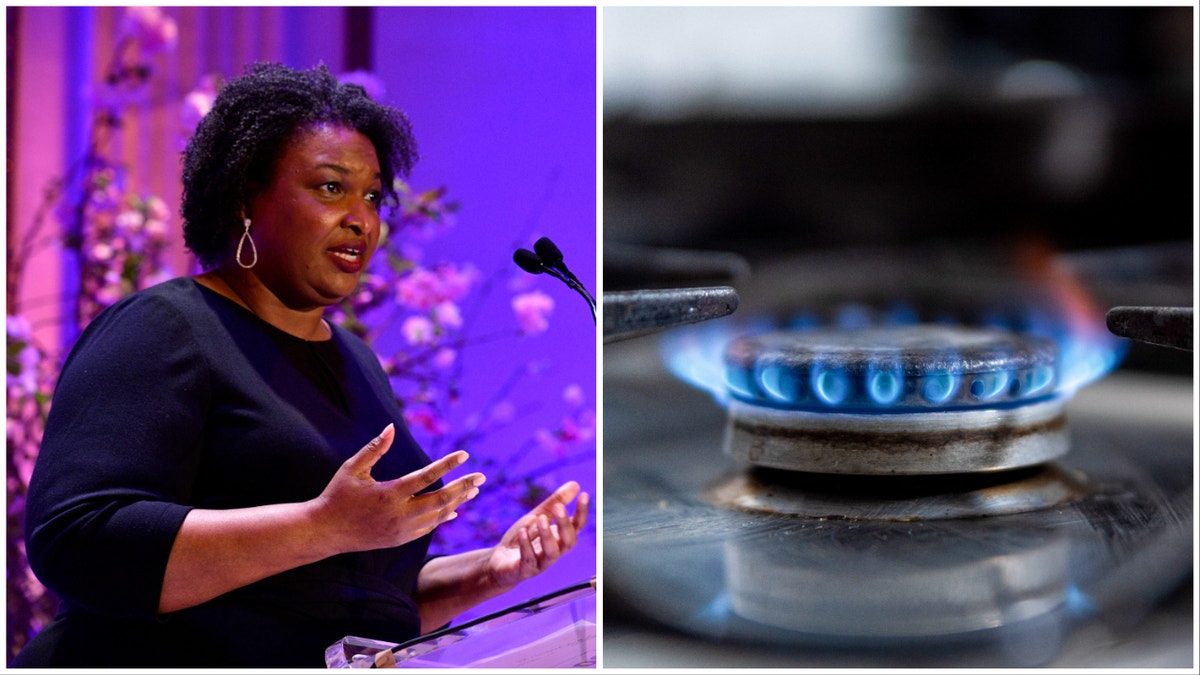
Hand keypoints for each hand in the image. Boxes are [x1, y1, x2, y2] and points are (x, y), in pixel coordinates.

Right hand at [312, 424, 485, 553]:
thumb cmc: (337, 495)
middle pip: (440, 500)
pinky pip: (428, 528)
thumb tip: (391, 427)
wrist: (325, 532)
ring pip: (438, 516)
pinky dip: (443, 517)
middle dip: (463, 487)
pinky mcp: (399, 540)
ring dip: (457, 502)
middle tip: (481, 477)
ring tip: (473, 490)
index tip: (465, 454)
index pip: (426, 477)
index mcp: (389, 494)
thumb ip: (374, 449)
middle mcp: (399, 514)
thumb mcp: (352, 469)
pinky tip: (454, 509)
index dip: (447, 464)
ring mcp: (401, 530)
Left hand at [485, 481, 588, 591]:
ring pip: (552, 553)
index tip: (584, 495)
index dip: (582, 512)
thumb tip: (575, 484)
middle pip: (569, 541)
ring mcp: (541, 563)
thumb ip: (555, 502)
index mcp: (560, 537)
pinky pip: (529, 560)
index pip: (577, 526)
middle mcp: (555, 551)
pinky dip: (526, 545)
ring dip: (547, 535)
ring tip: (541, 519)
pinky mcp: (525, 571)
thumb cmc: (523, 537)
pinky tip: (523, 531)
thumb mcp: (538, 515)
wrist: (500, 561)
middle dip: (565, 524)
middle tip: (559, 507)